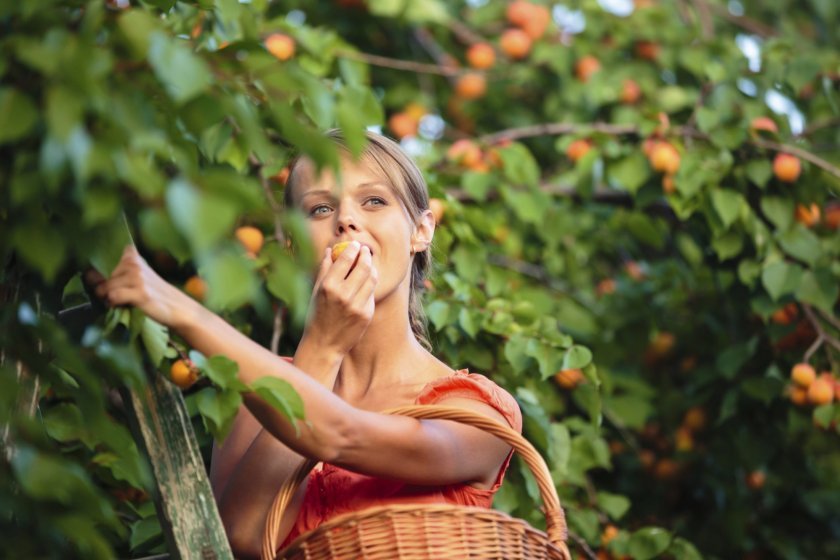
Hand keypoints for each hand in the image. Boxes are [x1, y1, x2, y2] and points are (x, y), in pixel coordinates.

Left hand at [84, 245, 195, 329]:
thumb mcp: (139, 276)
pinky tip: (121, 305)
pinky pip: (113, 296)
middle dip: (104, 288)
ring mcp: (138, 278)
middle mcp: (135, 264)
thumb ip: (118, 272)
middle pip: (102, 277)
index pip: (104, 256)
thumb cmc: (156, 294)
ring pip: (106, 287)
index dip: (96, 269)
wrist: (179, 308)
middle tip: (116, 296)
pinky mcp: (140, 293)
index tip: (95, 275)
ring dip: (107, 298)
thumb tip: (88, 275)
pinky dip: (113, 303)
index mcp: (133, 256)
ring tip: (119, 302)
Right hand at [301, 241, 377, 355]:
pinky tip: (364, 284)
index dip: (353, 249)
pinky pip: (371, 294)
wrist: (324, 343)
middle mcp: (343, 295)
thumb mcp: (316, 291)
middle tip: (365, 251)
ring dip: (371, 268)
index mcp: (328, 286)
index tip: (355, 244)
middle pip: (363, 266)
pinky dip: (369, 286)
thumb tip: (330, 250)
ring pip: (372, 278)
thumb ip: (324, 270)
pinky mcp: (366, 314)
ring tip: (367, 265)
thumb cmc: (317, 315)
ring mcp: (357, 305)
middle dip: (366, 255)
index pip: (346, 260)